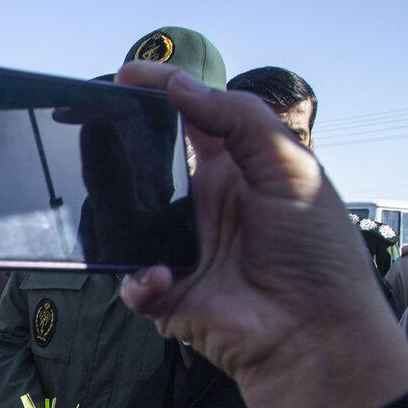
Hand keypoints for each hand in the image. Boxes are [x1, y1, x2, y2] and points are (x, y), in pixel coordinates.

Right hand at [115, 61, 407, 407]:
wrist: (313, 332)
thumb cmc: (315, 251)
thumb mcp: (291, 167)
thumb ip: (239, 119)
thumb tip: (181, 87)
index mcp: (234, 172)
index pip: (189, 121)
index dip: (161, 94)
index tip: (128, 75)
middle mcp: (201, 206)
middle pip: (146, 167)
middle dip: (116, 149)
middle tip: (92, 131)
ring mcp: (179, 248)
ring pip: (125, 221)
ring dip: (114, 213)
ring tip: (106, 202)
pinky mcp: (165, 292)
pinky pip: (130, 278)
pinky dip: (137, 277)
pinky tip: (159, 275)